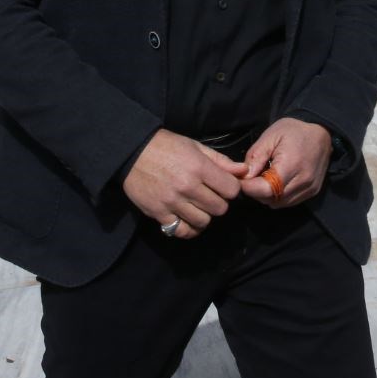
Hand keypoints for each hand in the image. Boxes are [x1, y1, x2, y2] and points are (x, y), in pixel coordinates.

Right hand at [122, 129, 245, 238]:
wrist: (132, 151)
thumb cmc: (167, 146)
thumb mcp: (195, 146)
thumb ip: (220, 161)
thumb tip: (244, 170)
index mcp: (199, 167)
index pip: (231, 189)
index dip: (231, 188)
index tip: (224, 186)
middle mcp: (187, 187)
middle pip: (220, 208)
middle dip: (219, 202)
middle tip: (210, 195)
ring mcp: (172, 202)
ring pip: (203, 221)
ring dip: (204, 215)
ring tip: (197, 206)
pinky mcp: (158, 213)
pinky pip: (182, 231)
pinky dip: (188, 229)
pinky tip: (188, 219)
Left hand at [240, 118, 331, 208]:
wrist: (322, 132)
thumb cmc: (294, 131)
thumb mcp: (270, 136)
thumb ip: (256, 157)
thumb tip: (244, 177)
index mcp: (292, 165)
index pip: (266, 190)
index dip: (250, 187)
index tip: (242, 179)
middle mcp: (303, 181)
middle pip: (271, 199)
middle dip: (257, 192)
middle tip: (252, 177)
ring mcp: (310, 189)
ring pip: (279, 204)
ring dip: (267, 196)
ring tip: (264, 178)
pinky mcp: (313, 192)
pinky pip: (289, 202)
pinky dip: (278, 196)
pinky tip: (276, 182)